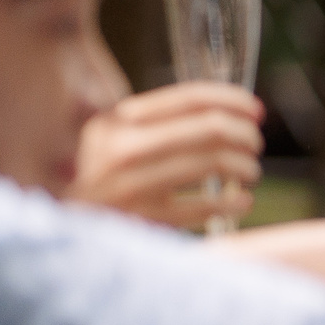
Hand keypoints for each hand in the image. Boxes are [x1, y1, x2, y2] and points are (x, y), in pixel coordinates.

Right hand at [70, 82, 263, 229]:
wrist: (68, 226)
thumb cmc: (103, 180)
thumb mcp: (116, 140)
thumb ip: (160, 123)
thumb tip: (231, 112)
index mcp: (117, 121)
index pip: (189, 98)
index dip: (233, 100)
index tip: (256, 110)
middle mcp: (121, 148)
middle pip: (209, 128)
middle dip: (244, 135)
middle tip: (254, 144)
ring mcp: (130, 185)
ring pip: (213, 163)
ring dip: (245, 166)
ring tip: (250, 172)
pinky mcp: (143, 219)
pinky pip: (205, 206)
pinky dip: (234, 203)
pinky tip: (242, 202)